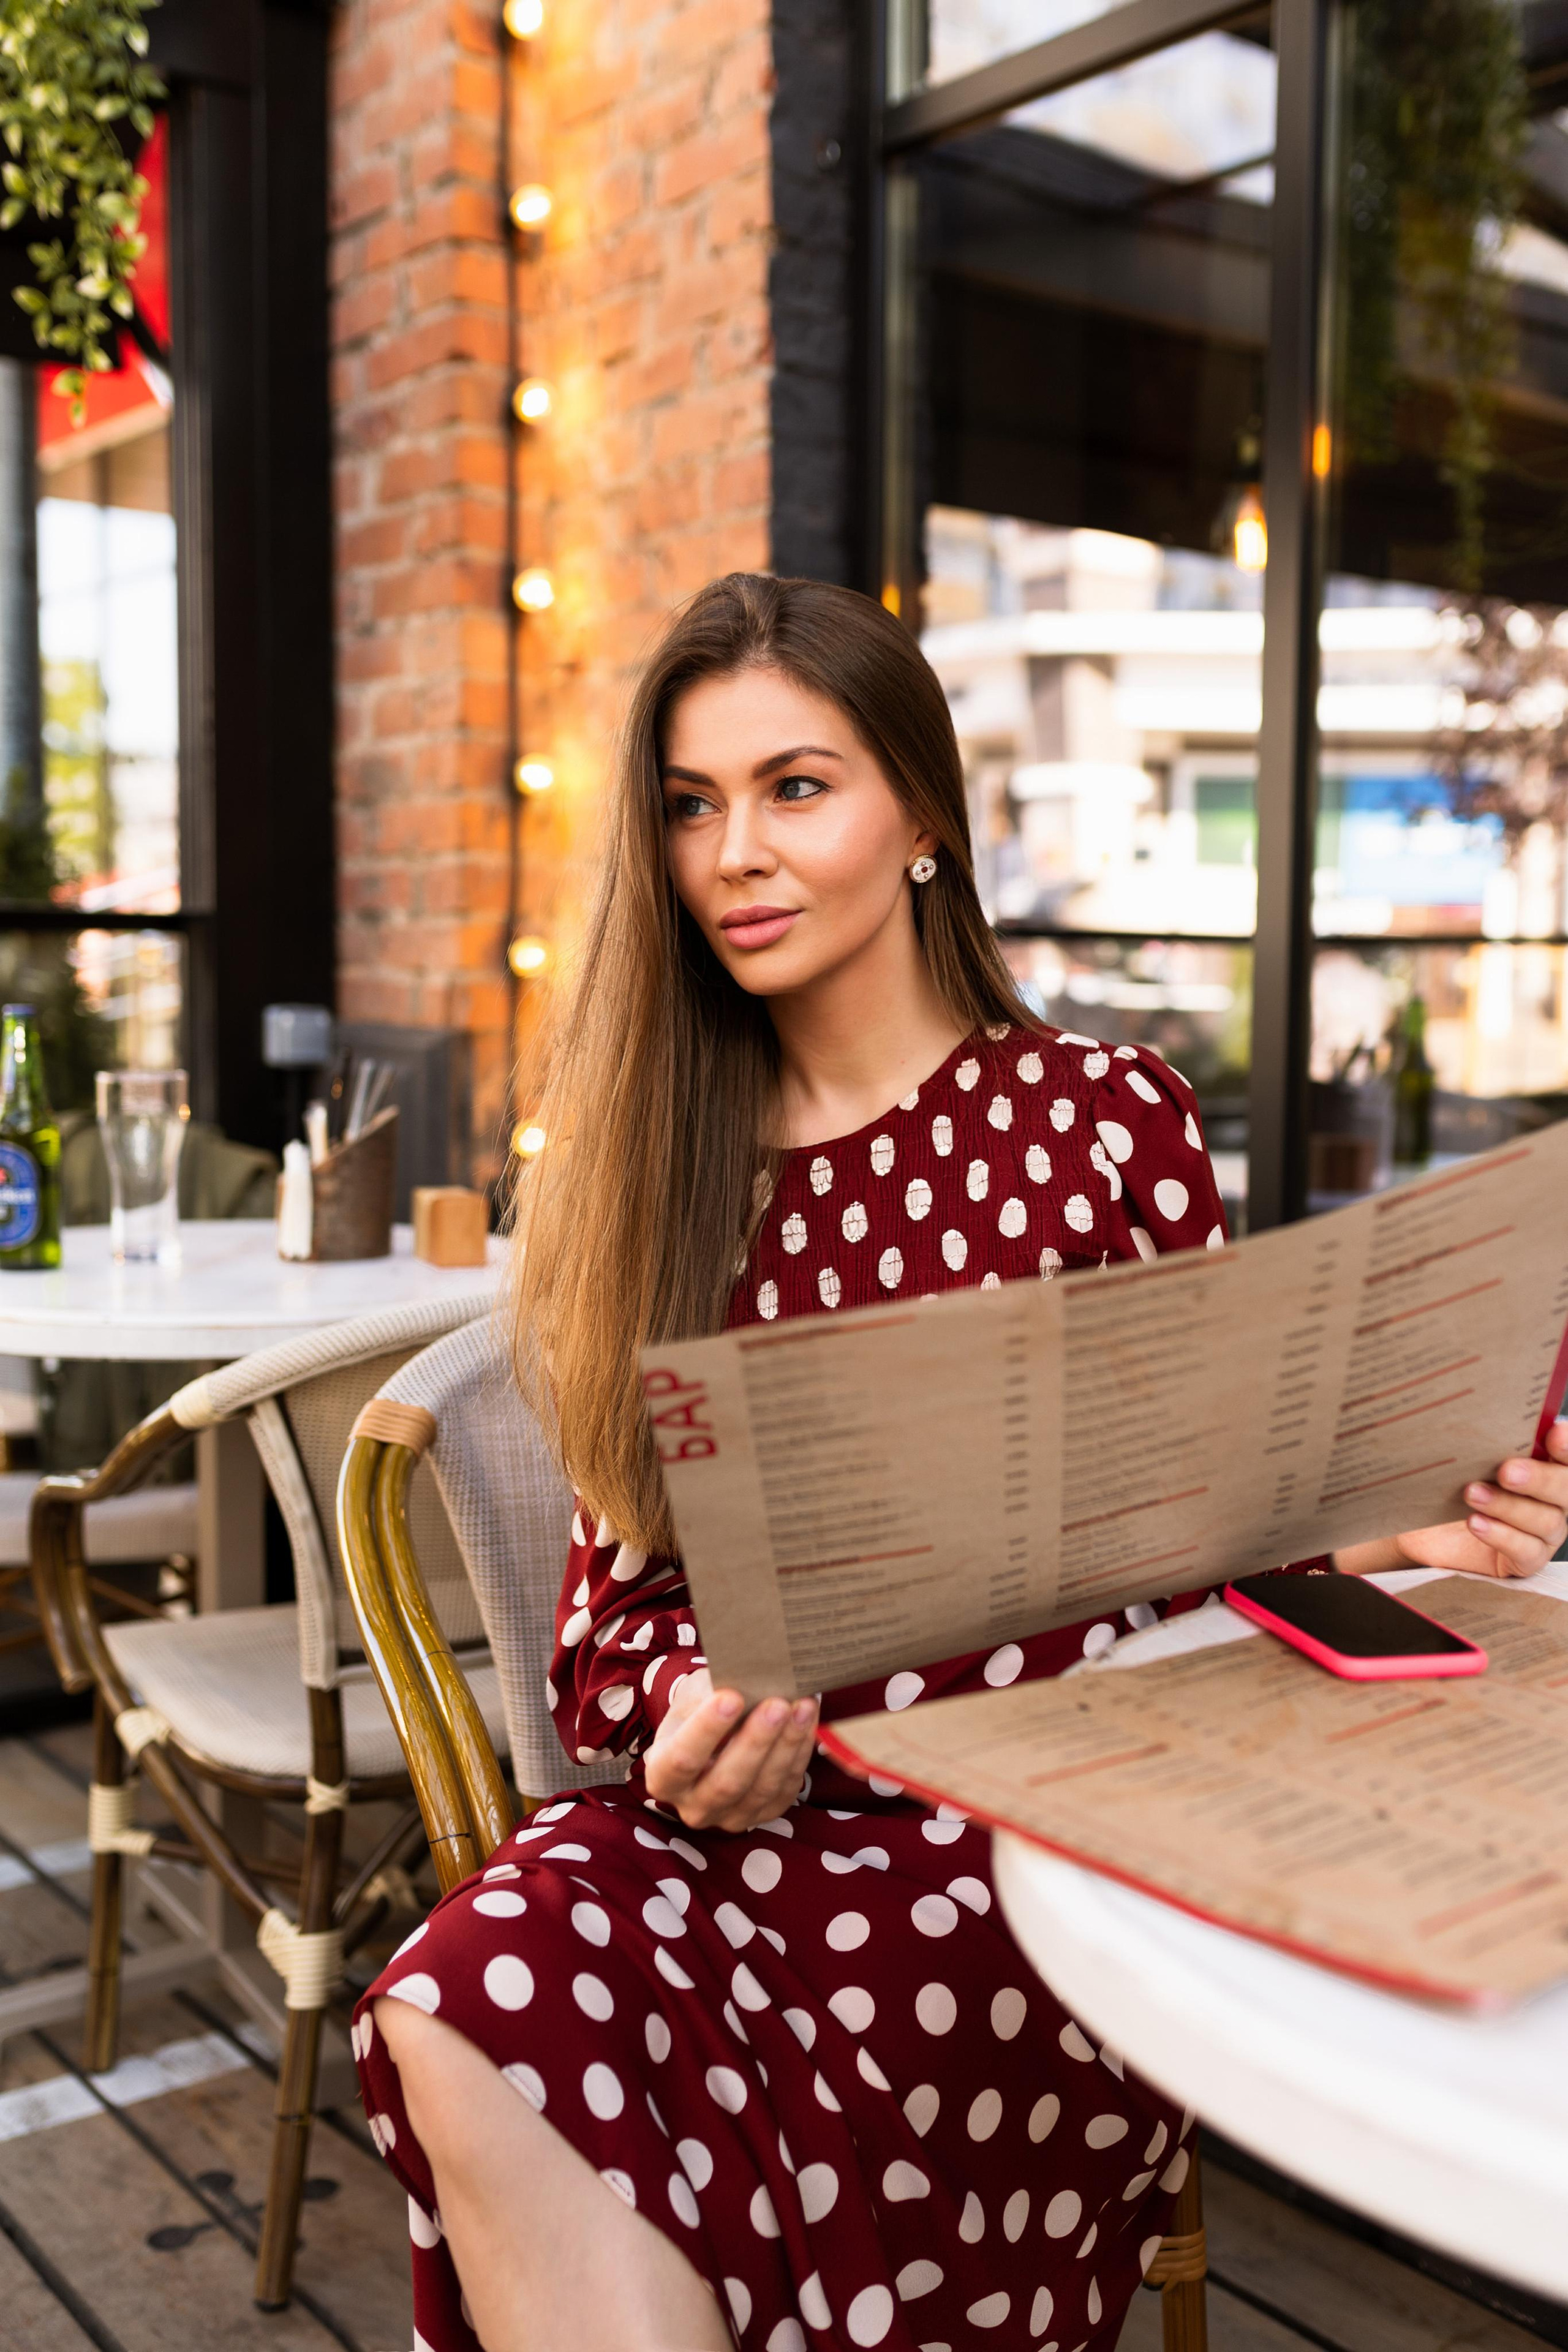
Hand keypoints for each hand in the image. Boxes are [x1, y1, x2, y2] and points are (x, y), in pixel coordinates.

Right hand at [643, 1668, 819, 1831]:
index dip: (706, 1730)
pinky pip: (785, 1788)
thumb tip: (751, 1679)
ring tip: (802, 1706)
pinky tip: (807, 1721)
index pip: (681, 1759)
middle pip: (726, 1782)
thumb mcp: (695, 1695)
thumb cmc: (700, 1709)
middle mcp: (692, 1807)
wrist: (714, 1733)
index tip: (731, 1697)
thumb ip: (714, 1692)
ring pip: (762, 1788)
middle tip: (777, 1703)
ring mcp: (729, 1818)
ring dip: (786, 1745)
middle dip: (756, 1741)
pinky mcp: (763, 1815)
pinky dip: (799, 1753)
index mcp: (662, 1776)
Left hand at [1335, 1420, 1567, 1581]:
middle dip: (1538, 1477)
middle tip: (1506, 1470)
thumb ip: (1481, 1440)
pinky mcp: (1527, 1560)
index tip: (1553, 1433)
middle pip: (1565, 1487)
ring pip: (1546, 1520)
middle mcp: (1555, 1498)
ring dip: (1508, 1506)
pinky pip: (1525, 1550)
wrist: (1427, 1529)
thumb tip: (1474, 1411)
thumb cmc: (1453, 1485)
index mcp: (1547, 1463)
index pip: (1567, 1453)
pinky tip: (1476, 1522)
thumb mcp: (1465, 1459)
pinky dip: (1501, 1535)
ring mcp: (1545, 1531)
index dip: (1567, 1444)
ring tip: (1472, 1493)